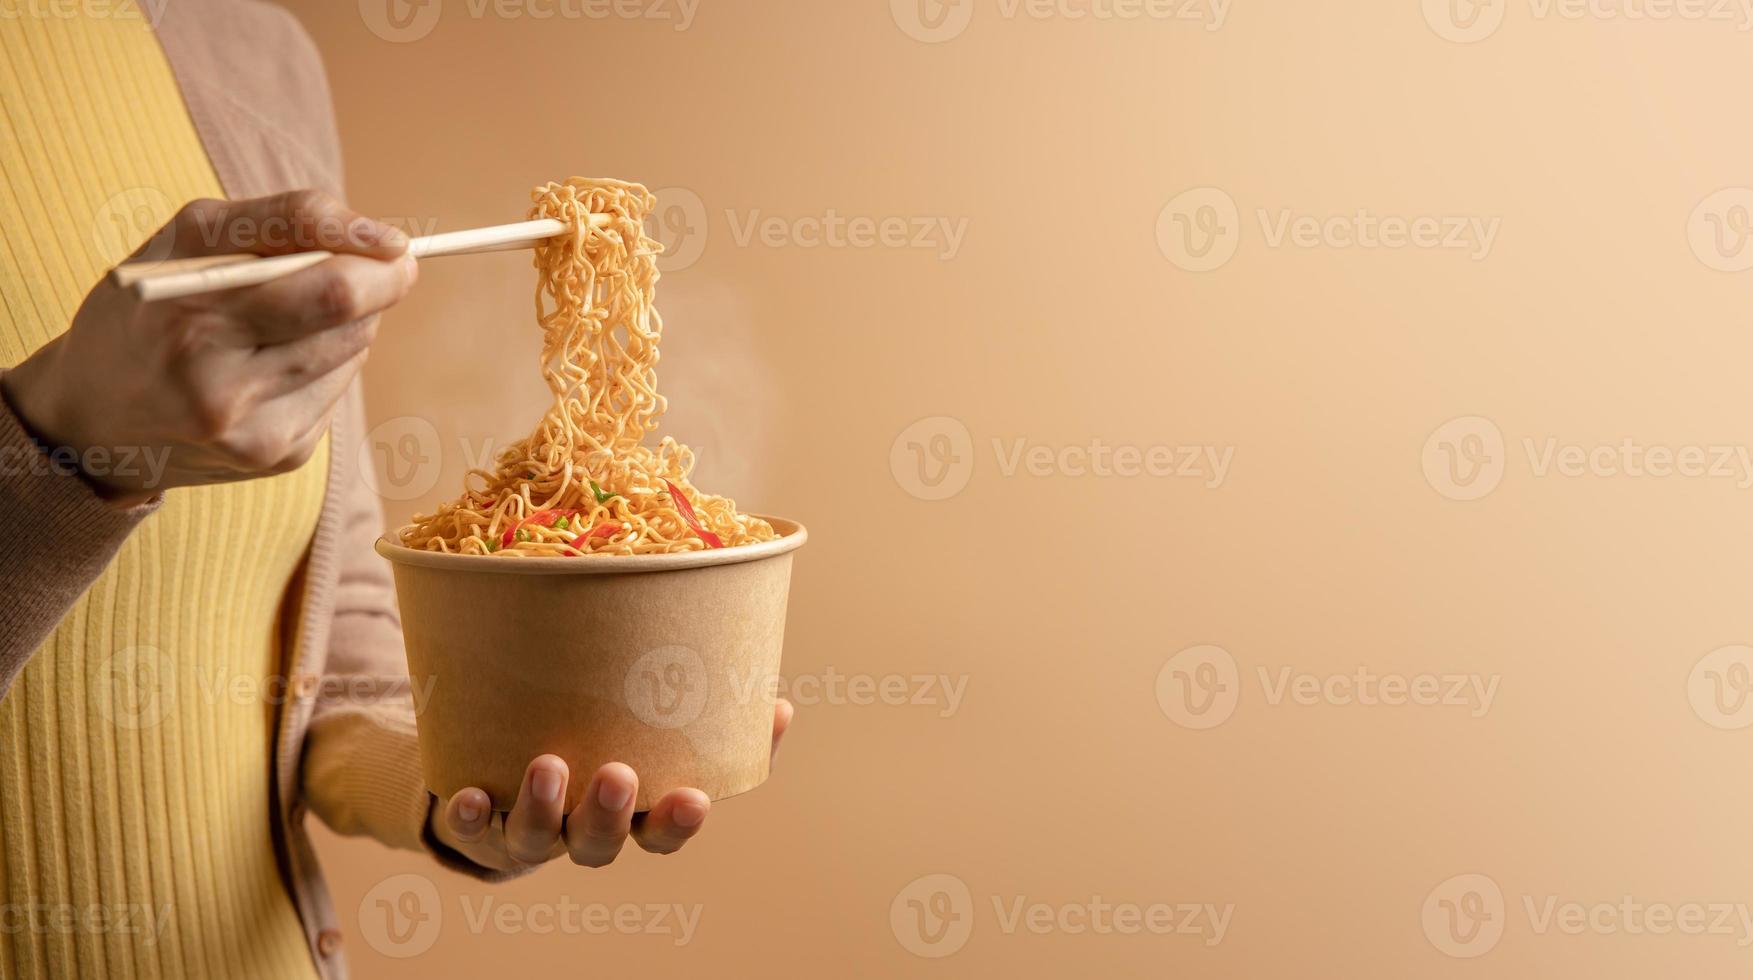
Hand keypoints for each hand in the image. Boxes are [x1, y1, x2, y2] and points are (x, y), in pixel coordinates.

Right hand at [0, 191, 416, 505]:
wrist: (93, 419)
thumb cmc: (150, 310)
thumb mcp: (183, 246)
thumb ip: (275, 224)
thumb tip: (382, 241)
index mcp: (180, 296)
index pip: (300, 255)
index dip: (363, 241)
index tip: (394, 241)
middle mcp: (206, 363)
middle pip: (342, 303)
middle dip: (379, 278)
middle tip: (388, 266)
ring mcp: (245, 421)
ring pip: (353, 345)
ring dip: (352, 320)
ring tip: (302, 316)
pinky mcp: (275, 455)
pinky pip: (340, 389)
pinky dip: (330, 364)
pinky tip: (280, 366)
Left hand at [430, 700, 793, 871]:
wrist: (498, 789)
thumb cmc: (596, 751)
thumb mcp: (655, 740)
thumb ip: (713, 727)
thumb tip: (779, 704)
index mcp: (628, 821)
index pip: (660, 836)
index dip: (677, 824)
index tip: (696, 798)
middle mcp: (578, 835)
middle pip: (596, 845)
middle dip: (609, 815)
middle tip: (619, 775)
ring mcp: (525, 834)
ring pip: (534, 838)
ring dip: (542, 807)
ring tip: (549, 765)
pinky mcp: (475, 824)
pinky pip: (467, 828)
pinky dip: (468, 815)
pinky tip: (465, 795)